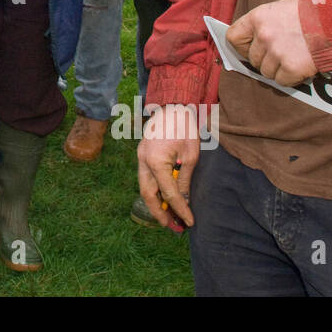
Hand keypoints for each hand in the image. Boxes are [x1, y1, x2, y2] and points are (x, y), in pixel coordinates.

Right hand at [137, 104, 200, 230]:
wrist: (172, 105)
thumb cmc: (184, 127)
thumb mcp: (191, 156)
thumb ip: (184, 180)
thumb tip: (182, 201)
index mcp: (156, 162)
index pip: (169, 194)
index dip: (180, 210)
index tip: (190, 222)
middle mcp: (143, 162)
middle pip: (148, 195)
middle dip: (159, 213)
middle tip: (172, 227)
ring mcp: (140, 157)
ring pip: (144, 187)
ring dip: (155, 203)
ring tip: (168, 216)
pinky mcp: (142, 155)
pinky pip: (146, 178)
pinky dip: (154, 190)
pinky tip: (164, 197)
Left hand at [226, 0, 317, 87]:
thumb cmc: (310, 13)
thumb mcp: (280, 9)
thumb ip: (263, 23)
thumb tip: (250, 40)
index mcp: (258, 18)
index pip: (233, 37)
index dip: (241, 46)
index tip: (250, 49)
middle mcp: (264, 35)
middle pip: (252, 58)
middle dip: (264, 60)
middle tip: (281, 54)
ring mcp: (277, 53)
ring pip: (266, 72)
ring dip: (278, 70)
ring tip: (293, 58)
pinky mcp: (292, 68)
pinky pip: (281, 81)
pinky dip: (290, 78)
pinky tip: (301, 66)